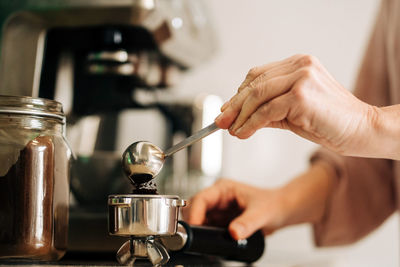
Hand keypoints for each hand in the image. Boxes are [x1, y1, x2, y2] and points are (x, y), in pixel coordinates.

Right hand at [183, 178, 287, 239]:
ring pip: (198, 219)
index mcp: (224, 189)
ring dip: (199, 230)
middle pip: (194, 208)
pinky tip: (211, 243)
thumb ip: (248, 223)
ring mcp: (218, 210)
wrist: (281, 211)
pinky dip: (205, 236)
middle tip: (196, 236)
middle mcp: (218, 198)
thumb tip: (233, 233)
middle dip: (193, 222)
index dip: (195, 213)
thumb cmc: (273, 204)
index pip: (202, 198)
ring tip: (205, 240)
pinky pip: (206, 229)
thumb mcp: (261, 213)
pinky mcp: (220, 222)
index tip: (195, 227)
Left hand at [215, 54, 378, 156]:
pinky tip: (244, 133)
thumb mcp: (292, 114)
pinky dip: (251, 123)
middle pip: (254, 84)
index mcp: (298, 64)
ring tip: (232, 131)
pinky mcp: (302, 95)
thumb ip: (267, 111)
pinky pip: (267, 111)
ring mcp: (302, 77)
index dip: (238, 95)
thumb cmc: (330, 122)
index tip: (226, 110)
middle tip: (221, 122)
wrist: (362, 131)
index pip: (257, 76)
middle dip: (234, 106)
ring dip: (240, 116)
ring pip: (257, 96)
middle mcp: (299, 65)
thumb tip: (237, 118)